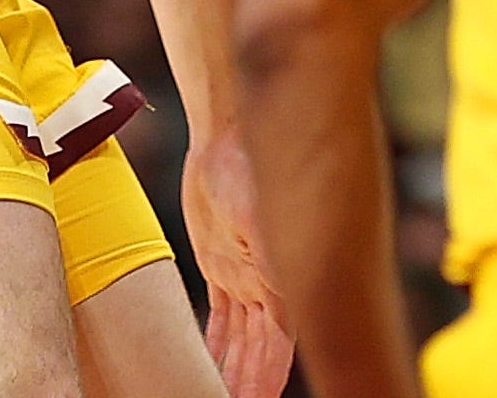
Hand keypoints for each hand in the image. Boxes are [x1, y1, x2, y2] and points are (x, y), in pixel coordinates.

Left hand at [181, 130, 294, 397]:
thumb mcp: (260, 212)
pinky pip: (221, 316)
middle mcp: (271, 280)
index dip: (271, 378)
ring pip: (241, 340)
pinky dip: (218, 345)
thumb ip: (271, 255)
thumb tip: (283, 300)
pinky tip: (211, 366)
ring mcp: (246, 274)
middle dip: (252, 382)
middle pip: (263, 350)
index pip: (283, 344)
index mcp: (285, 274)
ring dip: (234, 371)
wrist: (231, 124)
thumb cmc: (253, 159)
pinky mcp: (223, 263)